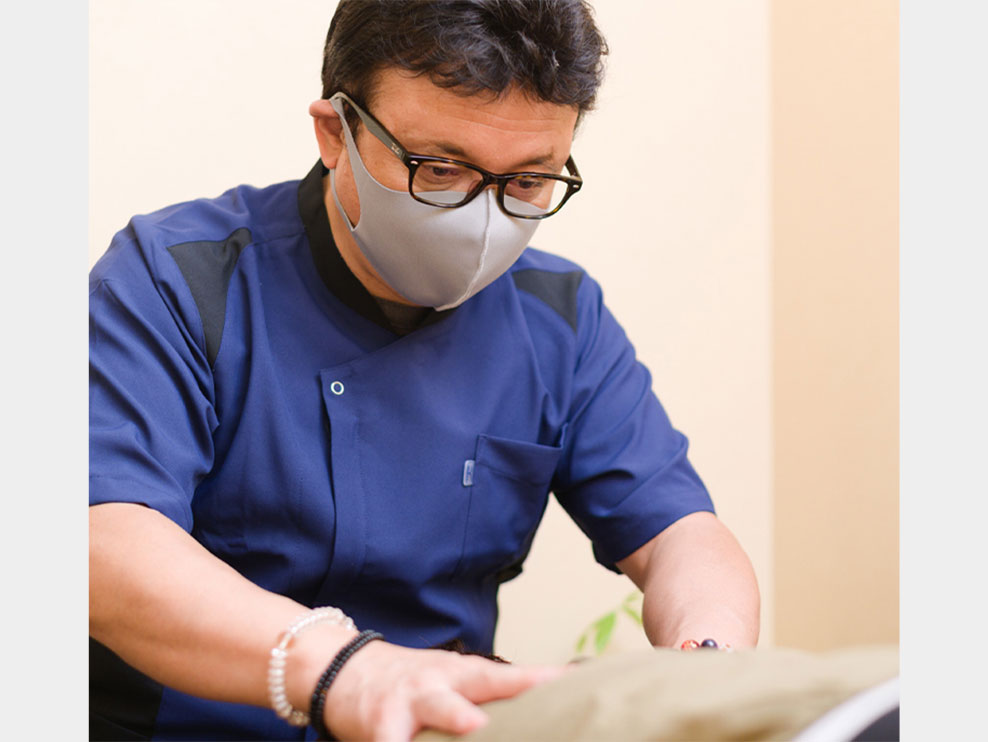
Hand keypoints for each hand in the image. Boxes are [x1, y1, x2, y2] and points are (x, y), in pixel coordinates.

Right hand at [321, 641, 564, 740]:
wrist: (344, 667)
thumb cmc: (410, 685)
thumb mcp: (449, 682)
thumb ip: (486, 697)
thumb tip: (539, 713)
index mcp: (464, 674)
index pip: (509, 676)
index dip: (541, 678)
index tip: (574, 681)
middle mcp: (441, 682)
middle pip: (479, 685)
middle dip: (509, 693)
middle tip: (530, 709)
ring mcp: (409, 701)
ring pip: (438, 710)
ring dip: (456, 718)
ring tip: (474, 725)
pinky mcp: (379, 725)